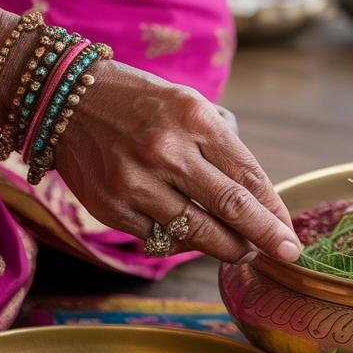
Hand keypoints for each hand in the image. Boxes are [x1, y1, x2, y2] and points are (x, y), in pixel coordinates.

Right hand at [53, 60, 300, 263]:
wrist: (62, 98)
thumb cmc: (138, 103)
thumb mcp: (188, 104)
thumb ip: (222, 146)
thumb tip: (260, 199)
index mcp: (194, 118)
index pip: (248, 177)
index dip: (274, 211)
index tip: (290, 232)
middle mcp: (166, 151)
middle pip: (232, 208)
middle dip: (266, 238)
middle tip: (285, 253)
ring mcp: (135, 182)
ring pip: (198, 233)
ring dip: (228, 248)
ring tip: (244, 251)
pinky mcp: (111, 207)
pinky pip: (160, 239)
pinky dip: (183, 243)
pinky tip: (193, 237)